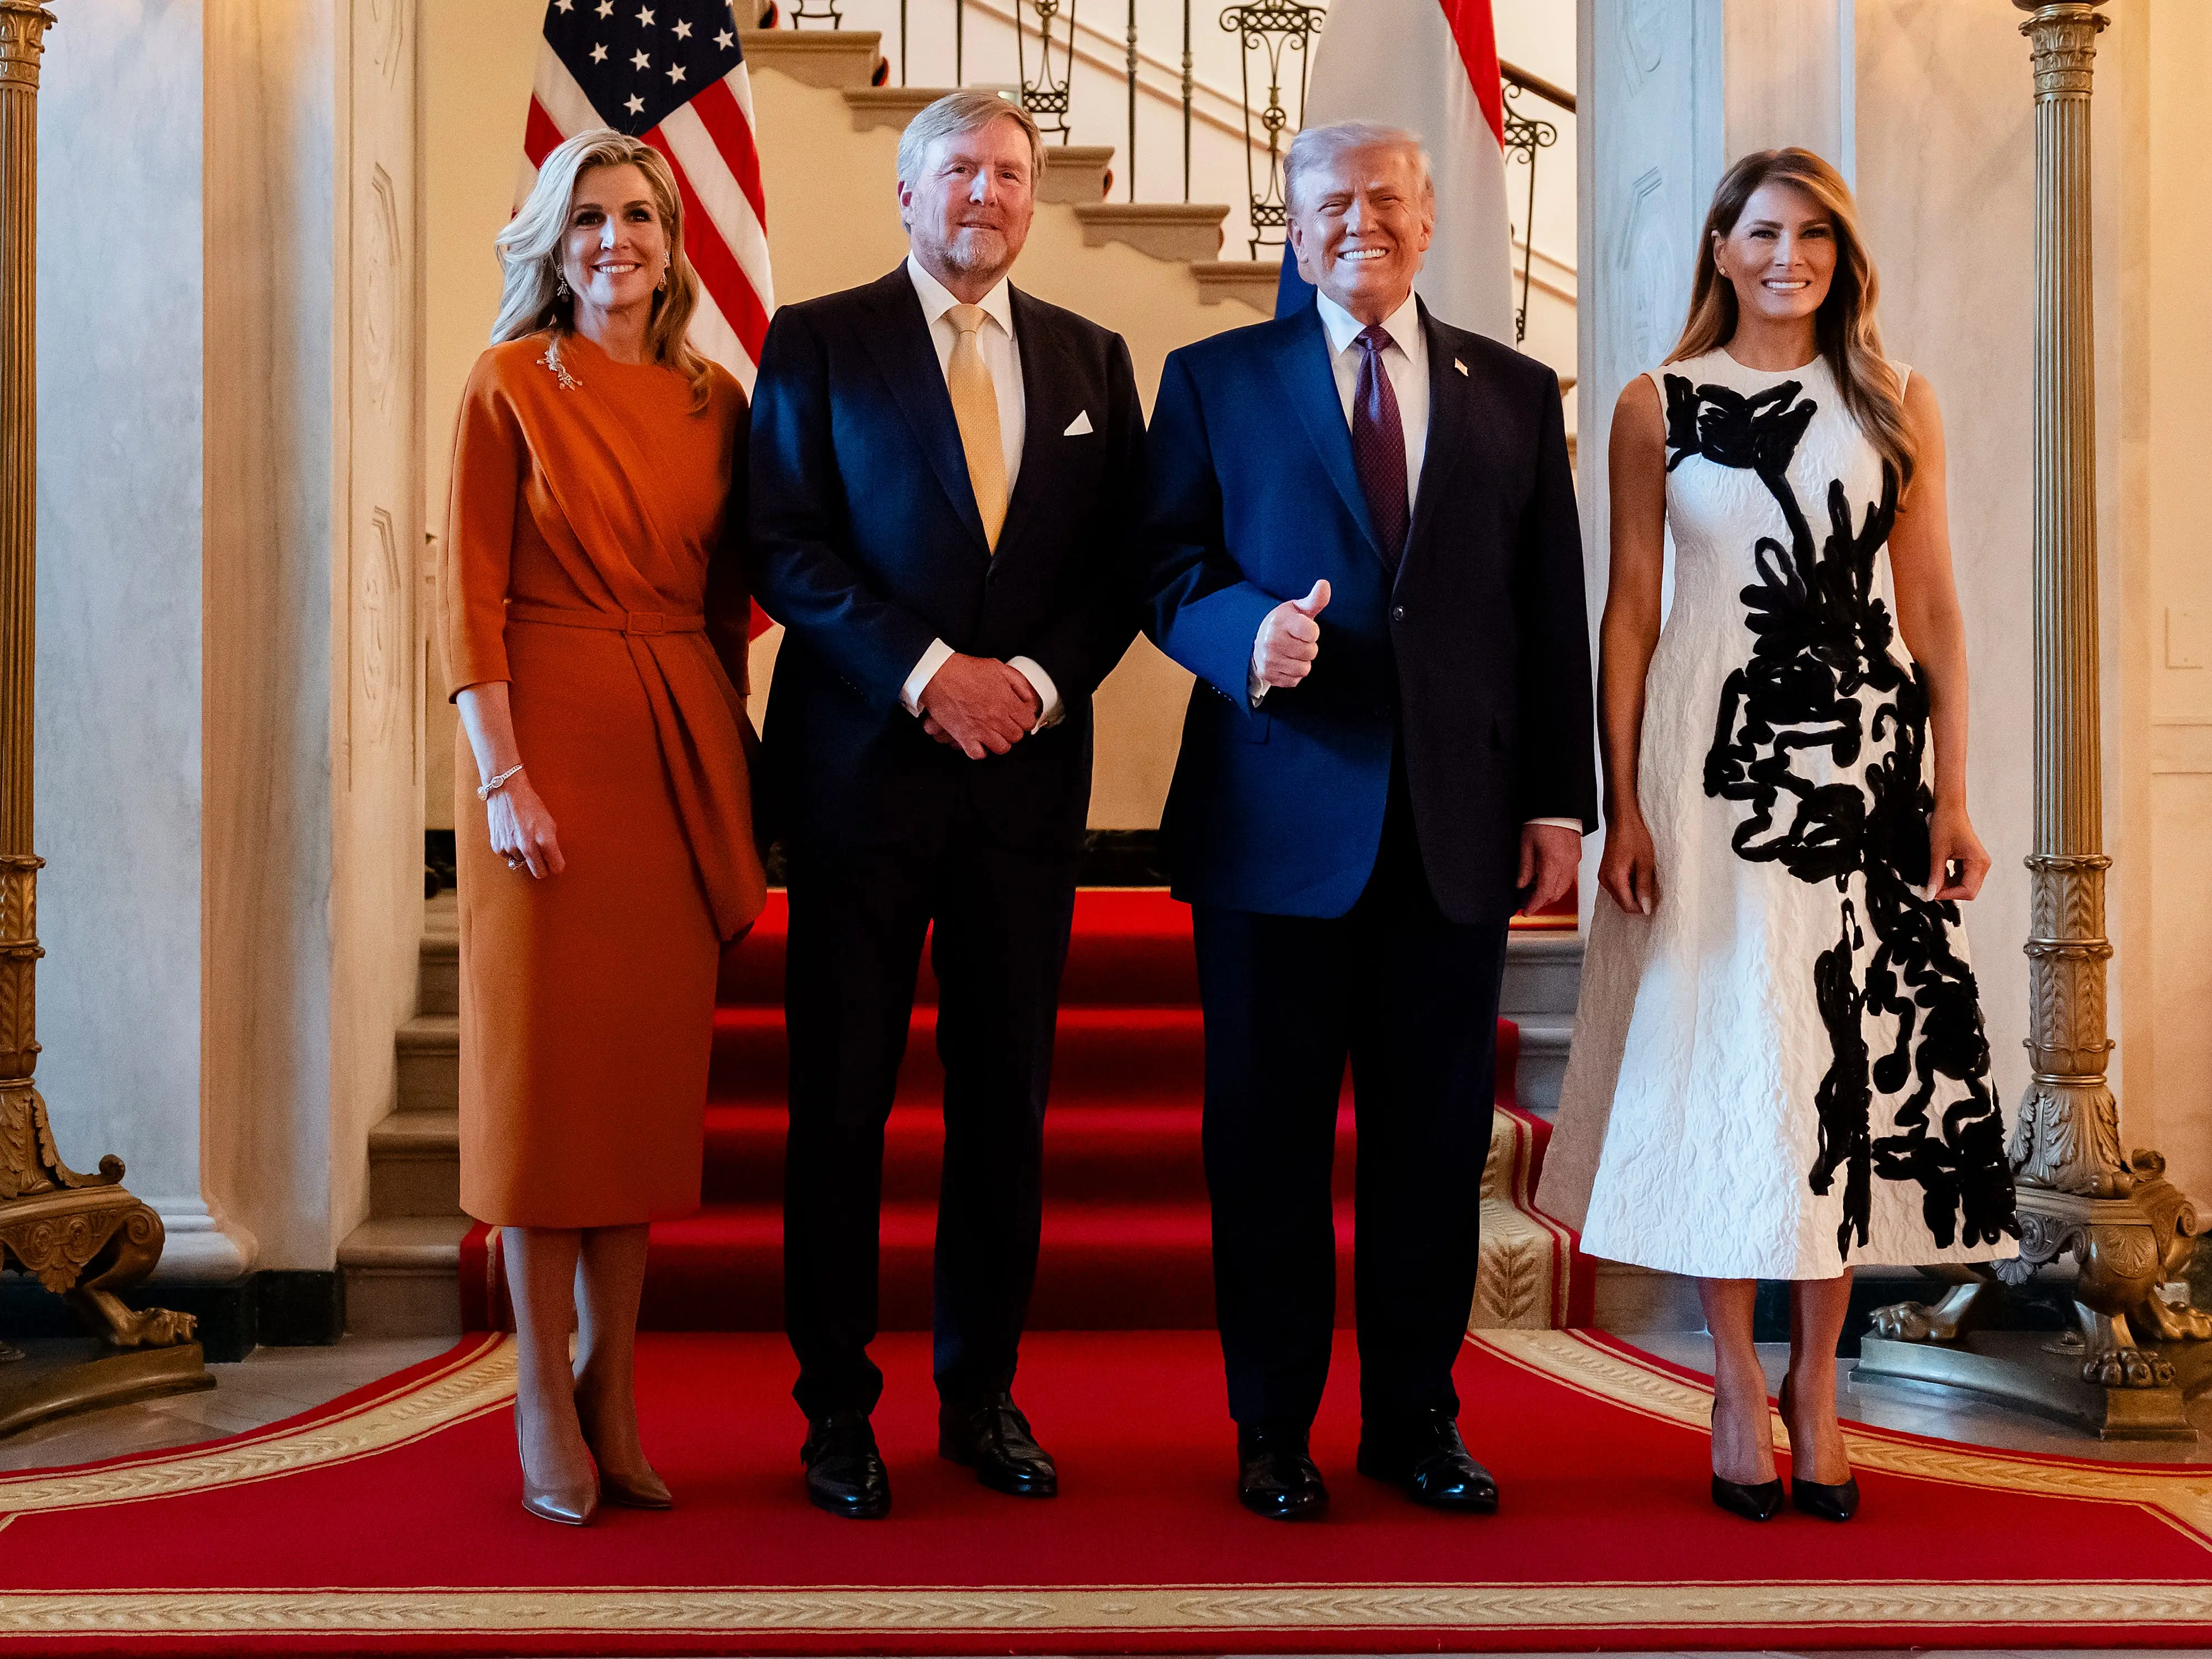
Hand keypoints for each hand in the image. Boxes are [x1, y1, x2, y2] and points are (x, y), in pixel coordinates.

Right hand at [487, 771, 564, 878]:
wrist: (506, 791)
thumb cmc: (530, 805)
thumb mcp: (549, 822)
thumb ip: (551, 843)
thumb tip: (552, 859)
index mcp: (545, 840)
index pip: (557, 868)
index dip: (557, 866)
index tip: (555, 863)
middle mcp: (528, 846)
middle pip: (539, 873)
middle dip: (542, 868)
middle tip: (542, 859)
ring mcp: (511, 848)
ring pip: (522, 862)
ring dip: (524, 854)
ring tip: (522, 836)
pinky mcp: (498, 847)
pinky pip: (508, 856)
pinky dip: (511, 850)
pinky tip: (511, 835)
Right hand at [918, 654, 1035, 758]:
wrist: (937, 674)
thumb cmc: (964, 670)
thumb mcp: (997, 667)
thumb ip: (1017, 682)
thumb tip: (1028, 697)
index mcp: (1006, 702)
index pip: (1028, 722)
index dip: (1024, 719)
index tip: (1019, 717)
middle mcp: (996, 718)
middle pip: (1016, 736)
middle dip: (1013, 730)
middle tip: (1005, 724)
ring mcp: (981, 730)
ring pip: (1001, 748)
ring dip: (999, 741)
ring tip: (993, 734)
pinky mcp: (964, 737)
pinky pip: (978, 754)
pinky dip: (979, 750)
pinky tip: (978, 742)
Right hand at [1251, 580, 1330, 690]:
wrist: (1257, 641)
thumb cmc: (1285, 623)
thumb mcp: (1298, 609)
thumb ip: (1315, 600)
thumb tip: (1325, 583)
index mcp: (1280, 622)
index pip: (1312, 633)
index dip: (1312, 632)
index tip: (1303, 629)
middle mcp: (1271, 641)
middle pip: (1311, 653)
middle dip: (1308, 648)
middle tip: (1296, 641)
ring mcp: (1269, 660)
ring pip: (1304, 669)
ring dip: (1302, 662)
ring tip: (1291, 653)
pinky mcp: (1269, 676)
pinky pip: (1295, 680)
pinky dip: (1293, 673)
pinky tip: (1285, 663)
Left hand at [1517, 823, 1581, 914]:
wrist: (1559, 805)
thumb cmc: (1542, 820)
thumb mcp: (1526, 844)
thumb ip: (1525, 867)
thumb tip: (1521, 884)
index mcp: (1552, 863)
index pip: (1544, 893)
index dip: (1534, 905)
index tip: (1526, 911)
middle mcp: (1567, 865)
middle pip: (1555, 894)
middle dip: (1542, 902)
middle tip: (1527, 901)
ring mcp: (1574, 861)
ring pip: (1564, 887)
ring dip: (1550, 893)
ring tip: (1535, 891)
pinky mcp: (1577, 856)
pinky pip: (1569, 877)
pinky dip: (1558, 883)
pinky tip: (1547, 878)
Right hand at [1597, 815, 1657, 915]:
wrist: (1622, 820)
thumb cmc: (1634, 835)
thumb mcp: (1645, 862)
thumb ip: (1644, 886)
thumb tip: (1646, 907)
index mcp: (1614, 878)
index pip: (1628, 905)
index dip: (1643, 907)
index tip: (1655, 899)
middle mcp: (1605, 880)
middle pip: (1623, 903)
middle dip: (1638, 900)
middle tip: (1652, 888)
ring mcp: (1603, 876)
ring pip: (1620, 896)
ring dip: (1634, 892)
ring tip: (1645, 877)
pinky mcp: (1605, 872)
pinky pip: (1617, 887)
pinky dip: (1628, 886)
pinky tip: (1637, 874)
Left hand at [1927, 803, 1989, 900]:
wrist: (1949, 808)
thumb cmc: (1946, 823)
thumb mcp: (1937, 852)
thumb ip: (1936, 875)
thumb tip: (1931, 894)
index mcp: (1978, 862)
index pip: (1968, 891)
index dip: (1950, 895)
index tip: (1933, 893)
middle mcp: (1982, 864)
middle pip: (1968, 890)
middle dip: (1950, 891)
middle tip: (1932, 888)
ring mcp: (1977, 862)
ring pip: (1964, 884)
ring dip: (1949, 885)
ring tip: (1934, 878)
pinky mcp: (1970, 860)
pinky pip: (1961, 876)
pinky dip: (1949, 878)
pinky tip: (1938, 872)